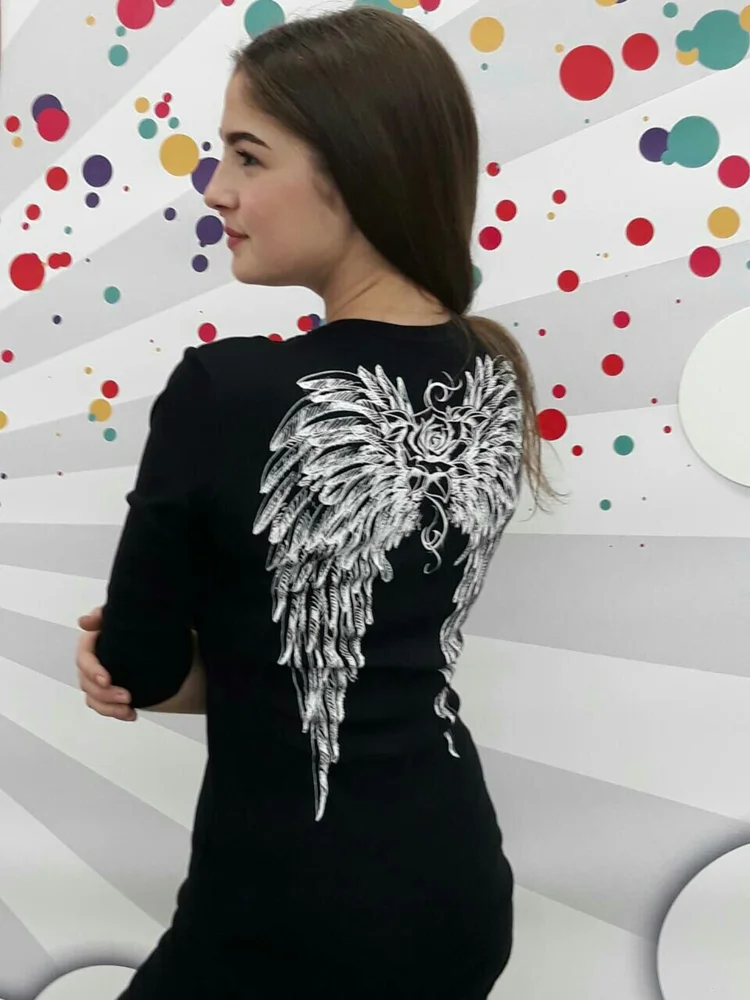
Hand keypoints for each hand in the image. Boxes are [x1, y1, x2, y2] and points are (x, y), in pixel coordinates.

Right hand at [77, 607, 136, 721]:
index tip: (107, 679)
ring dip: (109, 707)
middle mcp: (91, 663)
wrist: (155, 640)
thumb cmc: (135, 626)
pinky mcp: (107, 692)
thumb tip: (85, 621)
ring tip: (128, 710)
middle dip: (105, 694)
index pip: (84, 658)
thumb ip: (104, 615)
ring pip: (93, 698)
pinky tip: (131, 714)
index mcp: (91, 643)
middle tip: (127, 696)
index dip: (93, 670)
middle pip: (87, 683)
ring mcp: (97, 680)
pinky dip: (115, 713)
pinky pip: (103, 707)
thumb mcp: (124, 616)